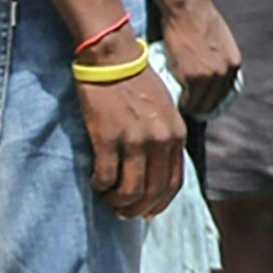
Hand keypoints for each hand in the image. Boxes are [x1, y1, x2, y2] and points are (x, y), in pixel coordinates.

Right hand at [78, 58, 187, 218]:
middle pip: (152, 192)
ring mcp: (135, 141)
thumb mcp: (165, 109)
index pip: (174, 183)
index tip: (147, 212)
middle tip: (122, 213)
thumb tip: (159, 170)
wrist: (113, 59)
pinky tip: (95, 182)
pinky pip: (105, 177)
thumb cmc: (136, 82)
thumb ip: (167, 138)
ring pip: (129, 191)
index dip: (159, 203)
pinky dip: (100, 186)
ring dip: (117, 202)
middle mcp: (160, 141)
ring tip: (107, 199)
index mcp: (177, 135)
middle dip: (136, 209)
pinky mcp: (109, 138)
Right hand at [152, 0, 244, 128]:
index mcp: (234, 64)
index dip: (211, 100)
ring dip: (189, 107)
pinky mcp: (193, 78)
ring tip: (179, 108)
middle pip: (213, 102)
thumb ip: (220, 58)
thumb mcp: (221, 40)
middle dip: (201, 107)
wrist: (188, 9)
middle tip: (188, 108)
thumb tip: (214, 72)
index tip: (201, 103)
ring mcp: (210, 77)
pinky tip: (174, 102)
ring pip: (200, 105)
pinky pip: (187, 100)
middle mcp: (226, 73)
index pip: (225, 93)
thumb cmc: (200, 19)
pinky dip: (181, 104)